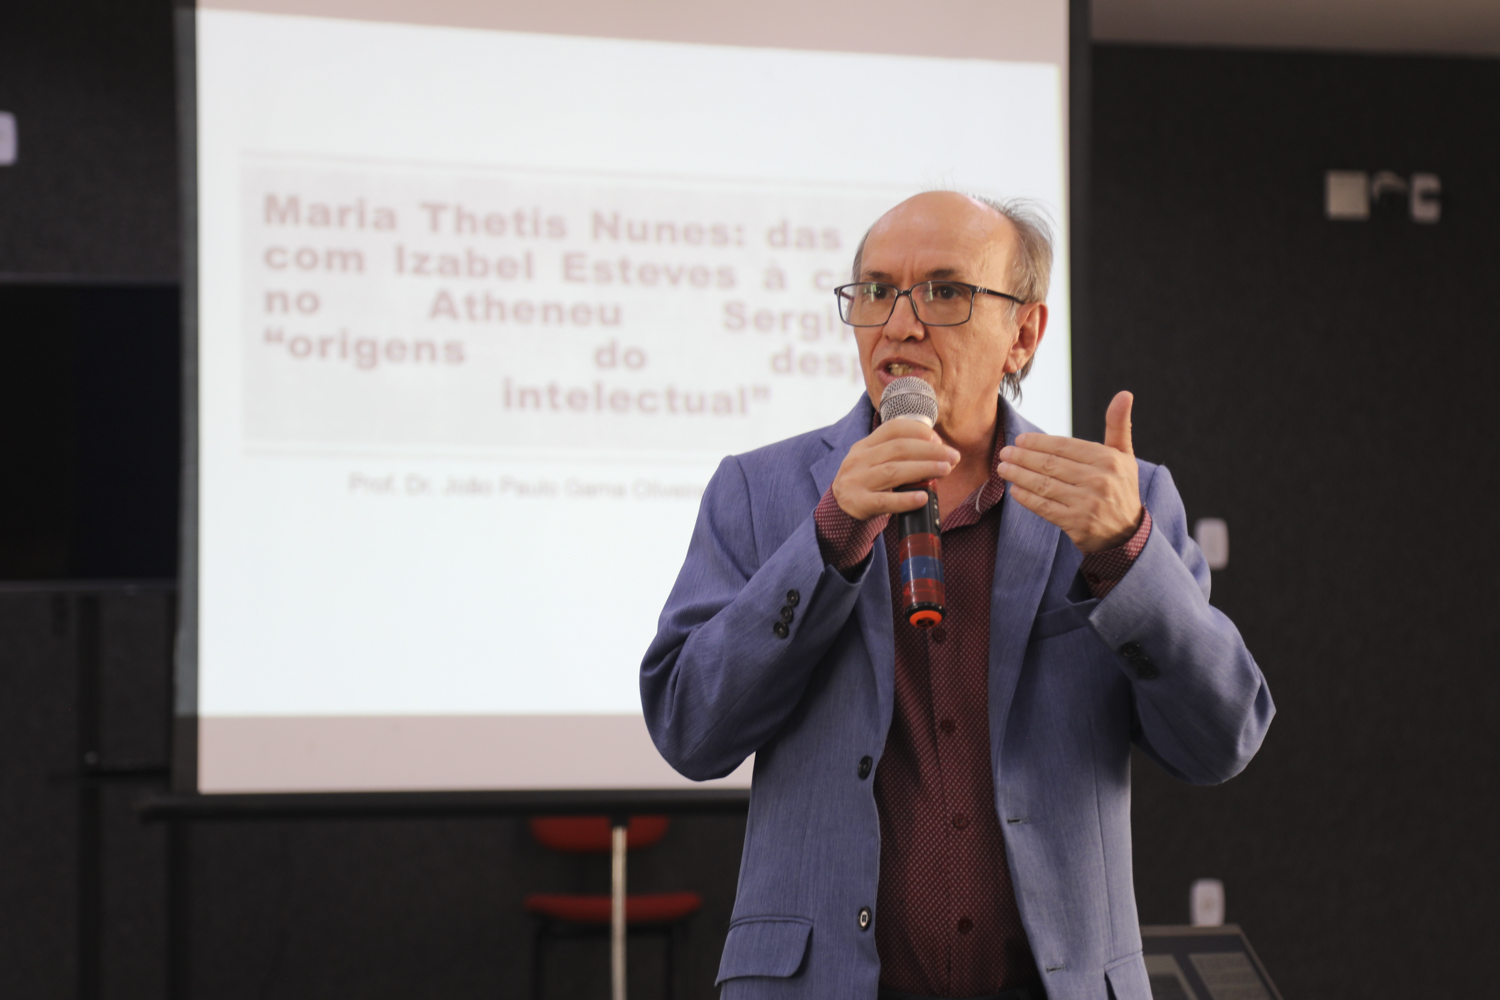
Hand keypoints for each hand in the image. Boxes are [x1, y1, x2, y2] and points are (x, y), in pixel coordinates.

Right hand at [832, 419, 960, 521]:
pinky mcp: (859, 503)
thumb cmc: (869, 483)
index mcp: (864, 445)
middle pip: (899, 449)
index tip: (939, 440)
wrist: (840, 509)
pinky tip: (923, 498)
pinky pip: (884, 501)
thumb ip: (900, 454)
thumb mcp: (876, 462)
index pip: (893, 428)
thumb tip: (940, 451)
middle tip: (953, 457)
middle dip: (931, 451)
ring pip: (894, 471)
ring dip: (924, 469)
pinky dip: (905, 499)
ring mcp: (856, 481)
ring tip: (946, 470)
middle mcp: (858, 459)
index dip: (919, 431)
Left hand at [996, 390, 1142, 552]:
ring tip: (1003, 468)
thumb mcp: (1124, 455)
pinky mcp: (1076, 524)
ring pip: (1045, 485)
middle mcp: (1098, 480)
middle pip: (1051, 465)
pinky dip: (1027, 498)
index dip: (1039, 443)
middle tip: (1005, 452)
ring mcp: (1087, 503)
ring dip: (1019, 475)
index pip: (1065, 446)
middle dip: (1023, 457)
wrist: (1127, 532)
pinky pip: (1045, 508)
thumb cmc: (1120, 487)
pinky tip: (1014, 490)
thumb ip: (1118, 425)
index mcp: (1108, 460)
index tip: (1020, 440)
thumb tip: (1125, 393)